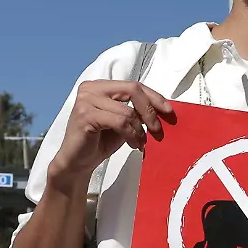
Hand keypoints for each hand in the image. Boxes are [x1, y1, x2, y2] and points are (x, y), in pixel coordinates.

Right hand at [49, 80, 174, 183]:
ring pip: (127, 111)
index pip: (134, 85)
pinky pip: (120, 122)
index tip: (169, 112)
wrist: (78, 162)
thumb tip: (165, 108)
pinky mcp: (85, 115)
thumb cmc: (102, 141)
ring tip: (140, 142)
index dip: (154, 97)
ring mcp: (86, 100)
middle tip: (157, 130)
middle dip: (150, 111)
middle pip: (133, 90)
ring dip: (139, 130)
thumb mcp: (124, 122)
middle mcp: (91, 88)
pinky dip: (131, 134)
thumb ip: (137, 111)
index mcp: (101, 86)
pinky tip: (133, 145)